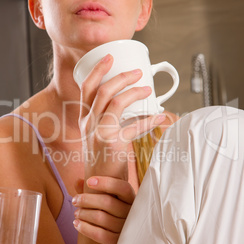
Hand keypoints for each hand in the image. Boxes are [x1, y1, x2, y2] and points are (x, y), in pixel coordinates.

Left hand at [73, 176, 134, 243]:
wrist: (122, 241)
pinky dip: (85, 228)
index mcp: (131, 199)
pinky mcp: (118, 241)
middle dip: (86, 199)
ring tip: (76, 213)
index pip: (122, 187)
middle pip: (107, 202)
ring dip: (84, 214)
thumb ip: (94, 191)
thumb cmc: (112, 215)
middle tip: (74, 200)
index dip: (106, 182)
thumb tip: (77, 181)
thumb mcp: (108, 201)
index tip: (89, 181)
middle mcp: (131, 212)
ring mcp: (126, 228)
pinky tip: (77, 224)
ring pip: (101, 218)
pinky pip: (99, 234)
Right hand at [79, 54, 164, 183]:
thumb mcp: (95, 135)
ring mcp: (99, 133)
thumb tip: (125, 100)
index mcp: (84, 119)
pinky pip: (133, 127)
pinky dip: (149, 120)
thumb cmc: (102, 159)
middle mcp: (89, 124)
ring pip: (115, 102)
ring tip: (147, 89)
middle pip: (102, 90)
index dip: (97, 70)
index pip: (86, 88)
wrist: (99, 186)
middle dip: (121, 77)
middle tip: (137, 72)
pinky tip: (159, 116)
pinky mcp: (113, 144)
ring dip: (134, 92)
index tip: (109, 57)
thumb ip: (104, 118)